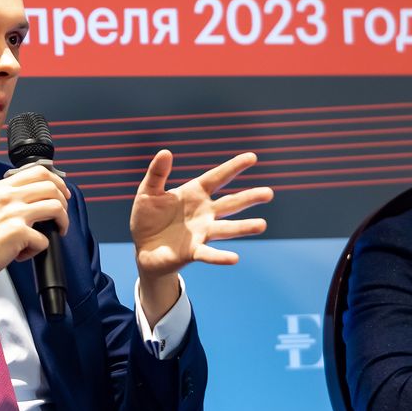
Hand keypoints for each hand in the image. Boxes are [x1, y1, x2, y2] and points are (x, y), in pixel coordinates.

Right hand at [0, 165, 69, 297]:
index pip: (38, 171)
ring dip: (62, 222)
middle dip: (64, 201)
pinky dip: (38, 249)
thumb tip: (36, 201)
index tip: (61, 193)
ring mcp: (13, 213)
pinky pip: (44, 239)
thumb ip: (9, 200)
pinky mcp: (18, 232)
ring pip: (56, 207)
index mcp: (0, 188)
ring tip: (55, 232)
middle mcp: (7, 196)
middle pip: (51, 186)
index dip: (57, 182)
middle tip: (62, 215)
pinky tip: (23, 253)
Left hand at [130, 150, 273, 282]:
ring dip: (243, 227)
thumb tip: (166, 151)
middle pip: (230, 203)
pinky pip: (208, 254)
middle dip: (249, 198)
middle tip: (269, 193)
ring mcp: (201, 233)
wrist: (142, 248)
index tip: (252, 157)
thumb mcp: (148, 192)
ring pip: (226, 228)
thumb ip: (157, 174)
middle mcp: (204, 213)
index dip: (233, 167)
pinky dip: (220, 256)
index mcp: (194, 194)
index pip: (217, 178)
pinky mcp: (193, 252)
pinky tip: (234, 258)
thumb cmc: (147, 217)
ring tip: (262, 224)